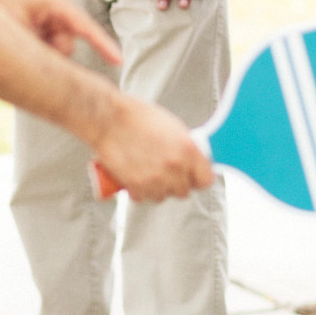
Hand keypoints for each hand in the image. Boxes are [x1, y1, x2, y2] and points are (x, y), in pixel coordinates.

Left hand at [0, 0, 122, 63]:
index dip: (103, 46)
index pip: (87, 28)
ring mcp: (48, 20)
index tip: (119, 62)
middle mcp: (56, 13)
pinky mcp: (39, 26)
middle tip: (28, 42)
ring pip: (54, 50)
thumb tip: (53, 64)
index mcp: (57, 5)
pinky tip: (18, 37)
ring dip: (38, 50)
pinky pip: (44, 46)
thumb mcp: (17, 22)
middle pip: (66, 46)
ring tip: (16, 34)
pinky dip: (33, 47)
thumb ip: (37, 44)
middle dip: (52, 52)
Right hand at [91, 95, 213, 202]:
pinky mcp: (136, 187)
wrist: (109, 120)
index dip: (199, 178)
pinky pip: (144, 198)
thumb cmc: (137, 117)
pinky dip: (140, 191)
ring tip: (149, 173)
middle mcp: (175, 167)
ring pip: (163, 196)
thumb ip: (185, 146)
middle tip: (167, 172)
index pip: (206, 180)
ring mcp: (156, 179)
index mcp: (188, 150)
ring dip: (158, 188)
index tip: (194, 177)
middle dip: (177, 183)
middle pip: (184, 191)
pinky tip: (136, 177)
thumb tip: (191, 159)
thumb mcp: (172, 126)